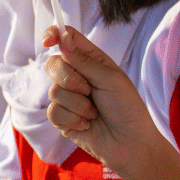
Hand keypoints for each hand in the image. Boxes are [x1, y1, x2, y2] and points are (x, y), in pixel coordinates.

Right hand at [42, 25, 161, 175]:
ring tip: (94, 113)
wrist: (131, 145)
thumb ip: (83, 60)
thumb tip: (62, 37)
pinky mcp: (62, 118)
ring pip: (53, 90)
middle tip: (88, 89)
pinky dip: (73, 118)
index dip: (54, 34)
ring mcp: (68, 97)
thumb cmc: (128, 109)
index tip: (48, 40)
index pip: (66, 39)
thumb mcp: (110, 78)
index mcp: (90, 61)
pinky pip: (54, 111)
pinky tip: (87, 124)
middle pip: (53, 64)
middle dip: (68, 78)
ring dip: (77, 104)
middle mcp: (76, 76)